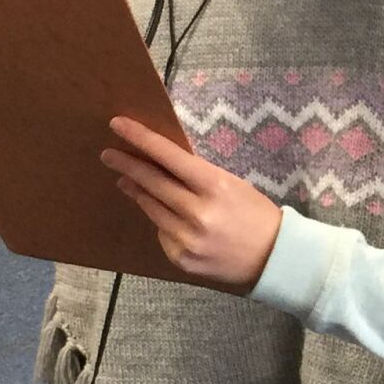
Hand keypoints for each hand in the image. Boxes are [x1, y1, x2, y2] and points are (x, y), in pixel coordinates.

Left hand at [102, 116, 283, 291]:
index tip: (118, 125)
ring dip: (137, 191)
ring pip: (151, 208)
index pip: (169, 156)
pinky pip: (161, 233)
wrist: (275, 257)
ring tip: (126, 180)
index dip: (141, 139)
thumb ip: (196, 177)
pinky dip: (161, 222)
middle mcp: (198, 212)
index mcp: (214, 186)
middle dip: (127, 165)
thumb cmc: (255, 213)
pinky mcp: (182, 259)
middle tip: (108, 154)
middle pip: (152, 182)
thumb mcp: (232, 185)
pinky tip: (170, 219)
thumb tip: (159, 164)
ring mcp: (187, 238)